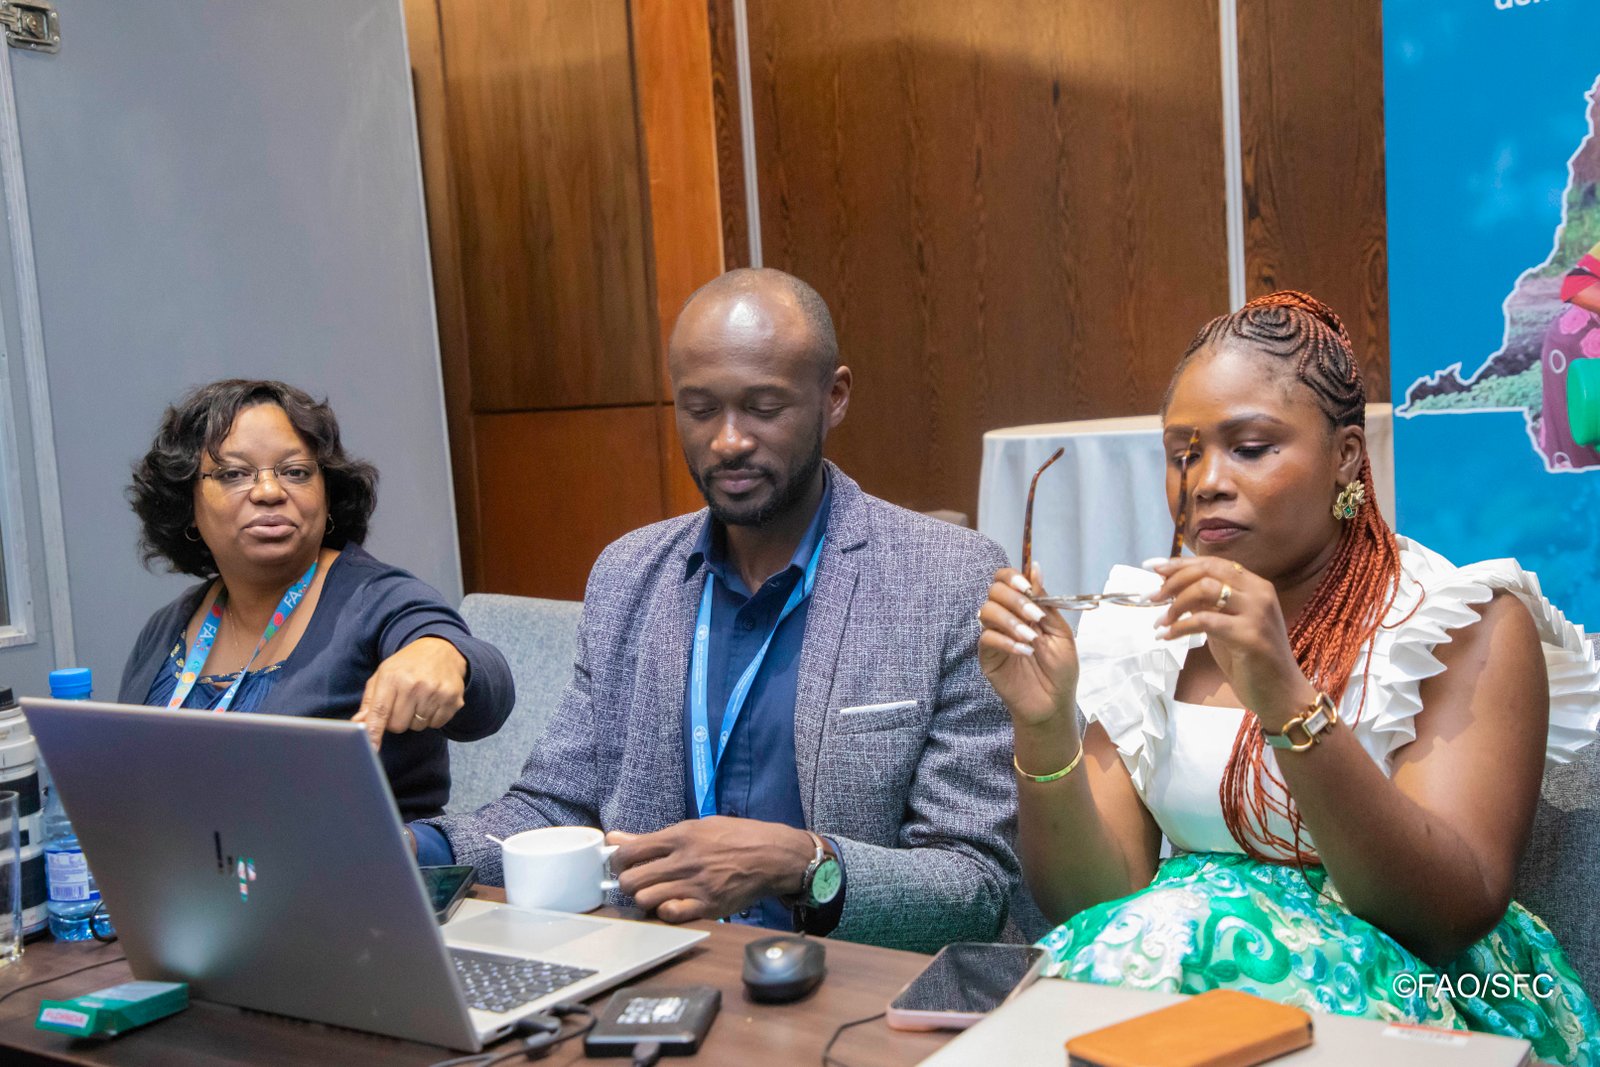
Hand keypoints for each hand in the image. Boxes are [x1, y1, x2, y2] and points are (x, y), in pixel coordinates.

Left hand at [351, 636, 468, 749]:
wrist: (442, 649)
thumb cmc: (407, 665)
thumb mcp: (383, 675)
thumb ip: (370, 701)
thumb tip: (358, 723)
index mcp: (393, 677)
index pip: (380, 712)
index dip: (374, 732)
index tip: (371, 748)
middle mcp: (415, 685)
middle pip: (398, 725)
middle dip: (397, 720)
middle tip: (403, 703)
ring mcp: (436, 692)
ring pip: (417, 727)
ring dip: (416, 718)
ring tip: (419, 699)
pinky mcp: (453, 699)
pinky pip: (436, 724)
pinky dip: (432, 717)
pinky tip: (433, 700)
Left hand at [605, 817, 815, 922]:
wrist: (772, 856)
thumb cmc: (735, 837)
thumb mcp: (695, 827)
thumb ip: (653, 837)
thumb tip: (614, 838)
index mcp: (681, 836)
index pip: (630, 851)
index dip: (617, 861)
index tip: (620, 865)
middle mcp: (685, 860)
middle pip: (631, 880)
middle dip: (627, 883)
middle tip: (637, 882)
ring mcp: (695, 885)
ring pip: (646, 900)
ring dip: (645, 899)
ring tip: (655, 894)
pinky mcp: (707, 906)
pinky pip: (670, 915)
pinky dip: (665, 912)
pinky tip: (672, 904)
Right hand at [978, 565, 1078, 728]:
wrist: (1054, 704)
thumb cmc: (1060, 670)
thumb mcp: (1062, 633)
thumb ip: (1047, 602)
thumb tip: (1035, 568)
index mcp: (1024, 608)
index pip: (1006, 580)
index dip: (1012, 577)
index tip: (1027, 588)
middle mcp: (1006, 618)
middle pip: (994, 591)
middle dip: (1016, 601)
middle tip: (1036, 618)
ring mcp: (994, 636)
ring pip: (986, 611)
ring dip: (1010, 621)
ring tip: (1030, 639)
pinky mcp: (987, 656)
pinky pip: (987, 638)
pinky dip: (1006, 641)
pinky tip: (1024, 652)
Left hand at [1149, 557, 1315, 729]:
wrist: (1280, 693)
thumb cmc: (1251, 660)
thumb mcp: (1226, 625)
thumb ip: (1207, 604)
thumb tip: (1173, 588)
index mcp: (1256, 586)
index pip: (1213, 563)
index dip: (1180, 563)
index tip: (1153, 568)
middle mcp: (1259, 593)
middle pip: (1208, 570)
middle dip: (1173, 580)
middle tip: (1152, 597)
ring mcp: (1257, 613)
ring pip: (1205, 589)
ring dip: (1175, 604)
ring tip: (1160, 621)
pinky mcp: (1250, 635)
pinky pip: (1205, 621)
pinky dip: (1180, 627)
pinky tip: (1167, 636)